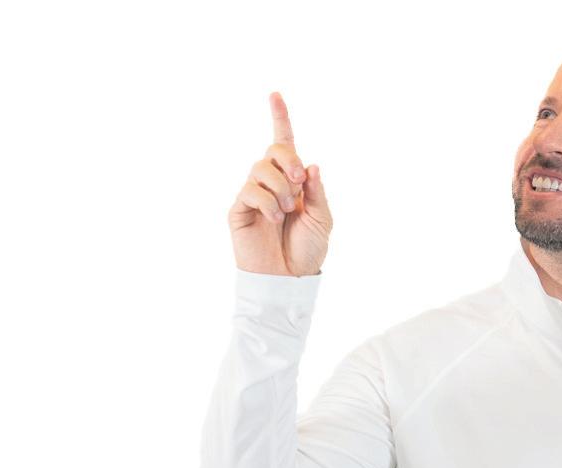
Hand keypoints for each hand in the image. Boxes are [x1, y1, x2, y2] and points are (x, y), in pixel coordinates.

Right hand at [228, 91, 332, 276]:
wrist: (289, 278)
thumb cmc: (307, 250)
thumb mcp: (322, 219)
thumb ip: (317, 191)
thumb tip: (310, 163)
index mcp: (293, 181)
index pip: (284, 144)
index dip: (279, 118)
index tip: (275, 95)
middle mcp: (271, 183)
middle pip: (273, 149)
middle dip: (287, 159)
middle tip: (299, 181)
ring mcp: (254, 195)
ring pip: (260, 168)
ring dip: (279, 187)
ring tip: (286, 211)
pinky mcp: (239, 210)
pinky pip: (250, 190)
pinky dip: (266, 201)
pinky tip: (274, 218)